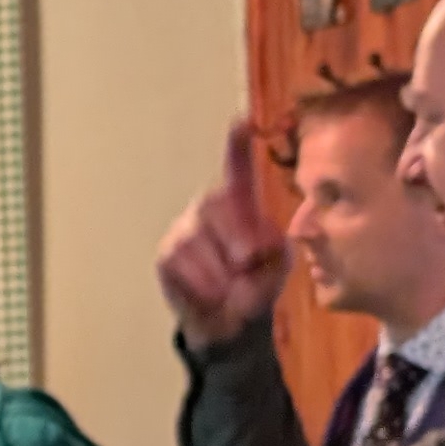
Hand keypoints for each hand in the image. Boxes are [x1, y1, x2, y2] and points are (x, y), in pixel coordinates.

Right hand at [156, 117, 291, 345]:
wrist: (229, 323)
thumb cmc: (257, 283)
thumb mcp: (278, 266)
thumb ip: (274, 252)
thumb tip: (248, 249)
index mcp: (240, 204)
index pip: (237, 170)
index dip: (237, 147)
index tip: (242, 122)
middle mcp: (208, 207)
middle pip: (217, 205)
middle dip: (236, 235)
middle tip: (248, 262)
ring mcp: (184, 229)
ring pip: (199, 241)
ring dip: (223, 271)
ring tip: (233, 288)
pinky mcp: (166, 254)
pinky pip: (184, 265)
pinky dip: (205, 285)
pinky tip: (214, 294)